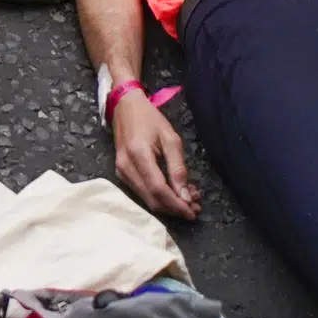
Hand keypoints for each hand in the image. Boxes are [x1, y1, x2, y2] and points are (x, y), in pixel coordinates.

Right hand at [111, 90, 201, 217]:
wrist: (125, 107)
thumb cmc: (149, 119)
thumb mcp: (170, 138)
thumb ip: (178, 168)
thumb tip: (185, 195)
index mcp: (138, 155)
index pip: (158, 190)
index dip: (177, 204)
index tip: (194, 211)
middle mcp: (126, 167)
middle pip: (152, 200)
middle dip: (175, 208)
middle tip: (196, 205)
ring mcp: (121, 172)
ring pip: (147, 199)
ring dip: (169, 204)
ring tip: (188, 197)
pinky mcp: (121, 174)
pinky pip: (142, 192)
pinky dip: (159, 197)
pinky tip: (173, 191)